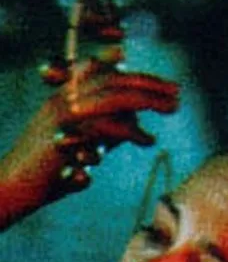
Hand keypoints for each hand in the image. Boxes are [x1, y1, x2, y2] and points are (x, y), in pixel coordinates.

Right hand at [0, 64, 178, 227]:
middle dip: (148, 83)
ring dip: (147, 99)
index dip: (130, 72)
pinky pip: (106, 126)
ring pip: (112, 96)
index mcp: (62, 98)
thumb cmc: (46, 173)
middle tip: (176, 91)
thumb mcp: (80, 145)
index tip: (162, 81)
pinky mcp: (66, 137)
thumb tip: (137, 125)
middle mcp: (61, 101)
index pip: (98, 72)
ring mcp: (62, 116)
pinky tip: (148, 141)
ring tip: (172, 107)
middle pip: (112, 80)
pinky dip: (132, 132)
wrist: (11, 189)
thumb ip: (107, 132)